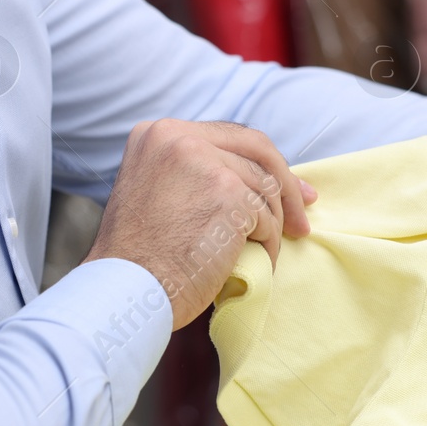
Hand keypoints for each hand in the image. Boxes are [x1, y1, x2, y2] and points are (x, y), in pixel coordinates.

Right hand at [85, 120, 317, 329]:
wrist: (124, 291)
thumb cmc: (139, 258)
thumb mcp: (155, 193)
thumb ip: (193, 174)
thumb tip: (257, 178)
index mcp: (158, 133)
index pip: (229, 136)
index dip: (264, 162)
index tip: (289, 187)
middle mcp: (179, 138)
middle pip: (257, 150)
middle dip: (287, 185)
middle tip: (302, 217)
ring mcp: (205, 163)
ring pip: (265, 189)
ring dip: (271, 226)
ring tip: (260, 255)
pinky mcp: (229, 195)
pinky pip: (266, 220)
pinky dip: (267, 247)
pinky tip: (254, 265)